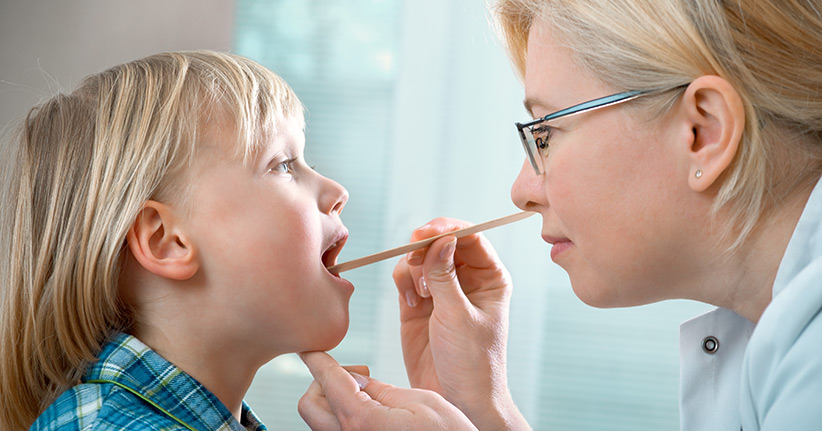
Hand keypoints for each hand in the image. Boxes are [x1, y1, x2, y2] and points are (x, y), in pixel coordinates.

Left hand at [297, 350, 476, 430]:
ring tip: (372, 396)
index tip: (309, 350)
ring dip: (336, 401)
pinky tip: (375, 413)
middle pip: (311, 404)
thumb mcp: (422, 403)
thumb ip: (384, 390)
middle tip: (360, 377)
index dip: (318, 360)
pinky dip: (346, 415)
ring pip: (321, 420)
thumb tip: (358, 381)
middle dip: (325, 383)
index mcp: (362, 421)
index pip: (328, 381)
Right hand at [393, 218, 528, 429]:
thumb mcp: (459, 316)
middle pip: (442, 241)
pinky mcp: (418, 303)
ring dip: (412, 267)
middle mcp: (467, 278)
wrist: (458, 399)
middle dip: (424, 245)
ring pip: (421, 256)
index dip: (446, 229)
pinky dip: (402, 282)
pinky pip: (405, 276)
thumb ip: (445, 275)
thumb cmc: (472, 361)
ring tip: (419, 294)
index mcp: (489, 277)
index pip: (470, 236)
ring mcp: (441, 289)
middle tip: (413, 256)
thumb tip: (440, 238)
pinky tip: (411, 303)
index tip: (424, 233)